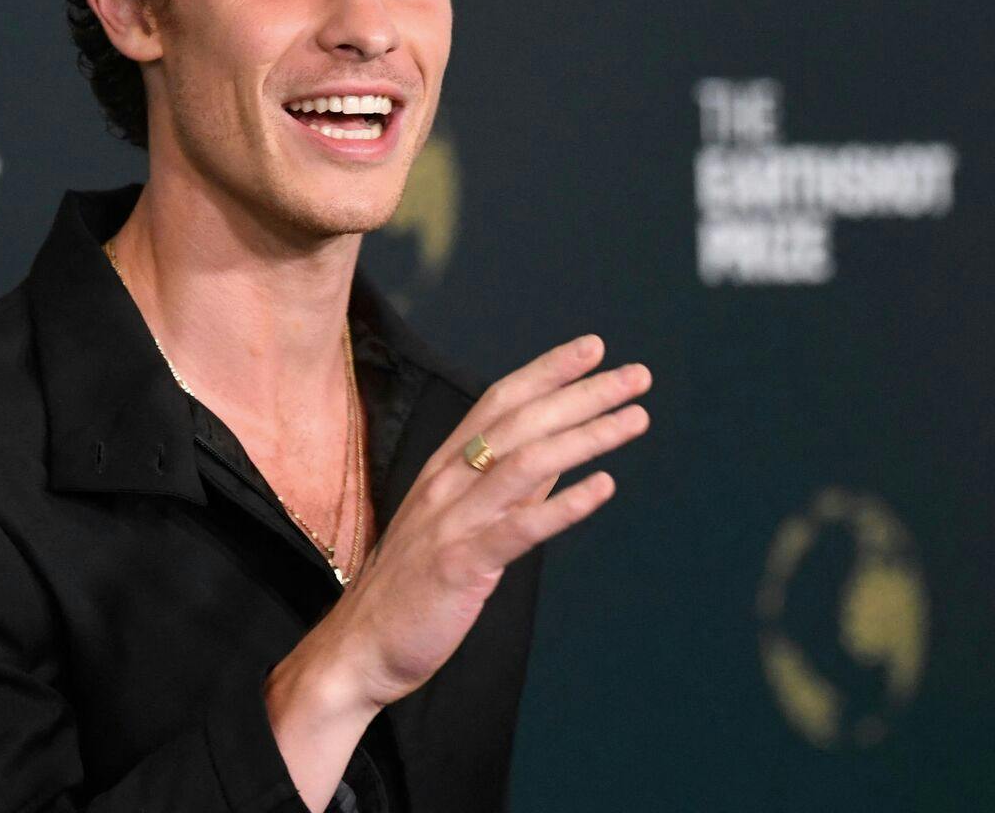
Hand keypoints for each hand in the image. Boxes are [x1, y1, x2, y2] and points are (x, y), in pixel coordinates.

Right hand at [265, 335, 649, 805]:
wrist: (359, 647)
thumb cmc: (413, 586)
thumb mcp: (457, 522)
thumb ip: (507, 489)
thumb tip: (560, 457)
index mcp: (445, 467)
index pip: (500, 402)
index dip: (548, 371)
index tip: (594, 348)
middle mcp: (448, 482)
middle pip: (522, 422)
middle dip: (583, 394)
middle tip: (636, 375)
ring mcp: (453, 520)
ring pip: (526, 463)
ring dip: (586, 436)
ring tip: (635, 419)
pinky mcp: (461, 564)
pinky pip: (519, 529)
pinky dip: (564, 505)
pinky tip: (603, 487)